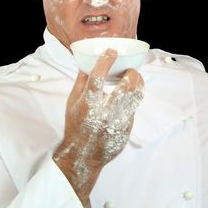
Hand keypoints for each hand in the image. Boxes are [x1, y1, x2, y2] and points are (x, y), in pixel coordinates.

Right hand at [53, 49, 143, 205]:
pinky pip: (134, 109)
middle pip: (127, 86)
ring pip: (136, 96)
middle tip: (129, 71)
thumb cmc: (75, 127)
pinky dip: (131, 100)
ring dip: (137, 84)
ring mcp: (118, 122)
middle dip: (132, 73)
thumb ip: (80, 83)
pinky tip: (125, 99)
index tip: (111, 52)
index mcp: (88, 104)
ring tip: (132, 80)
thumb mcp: (71, 103)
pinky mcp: (127, 129)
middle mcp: (105, 113)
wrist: (83, 155)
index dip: (106, 61)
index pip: (98, 77)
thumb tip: (87, 64)